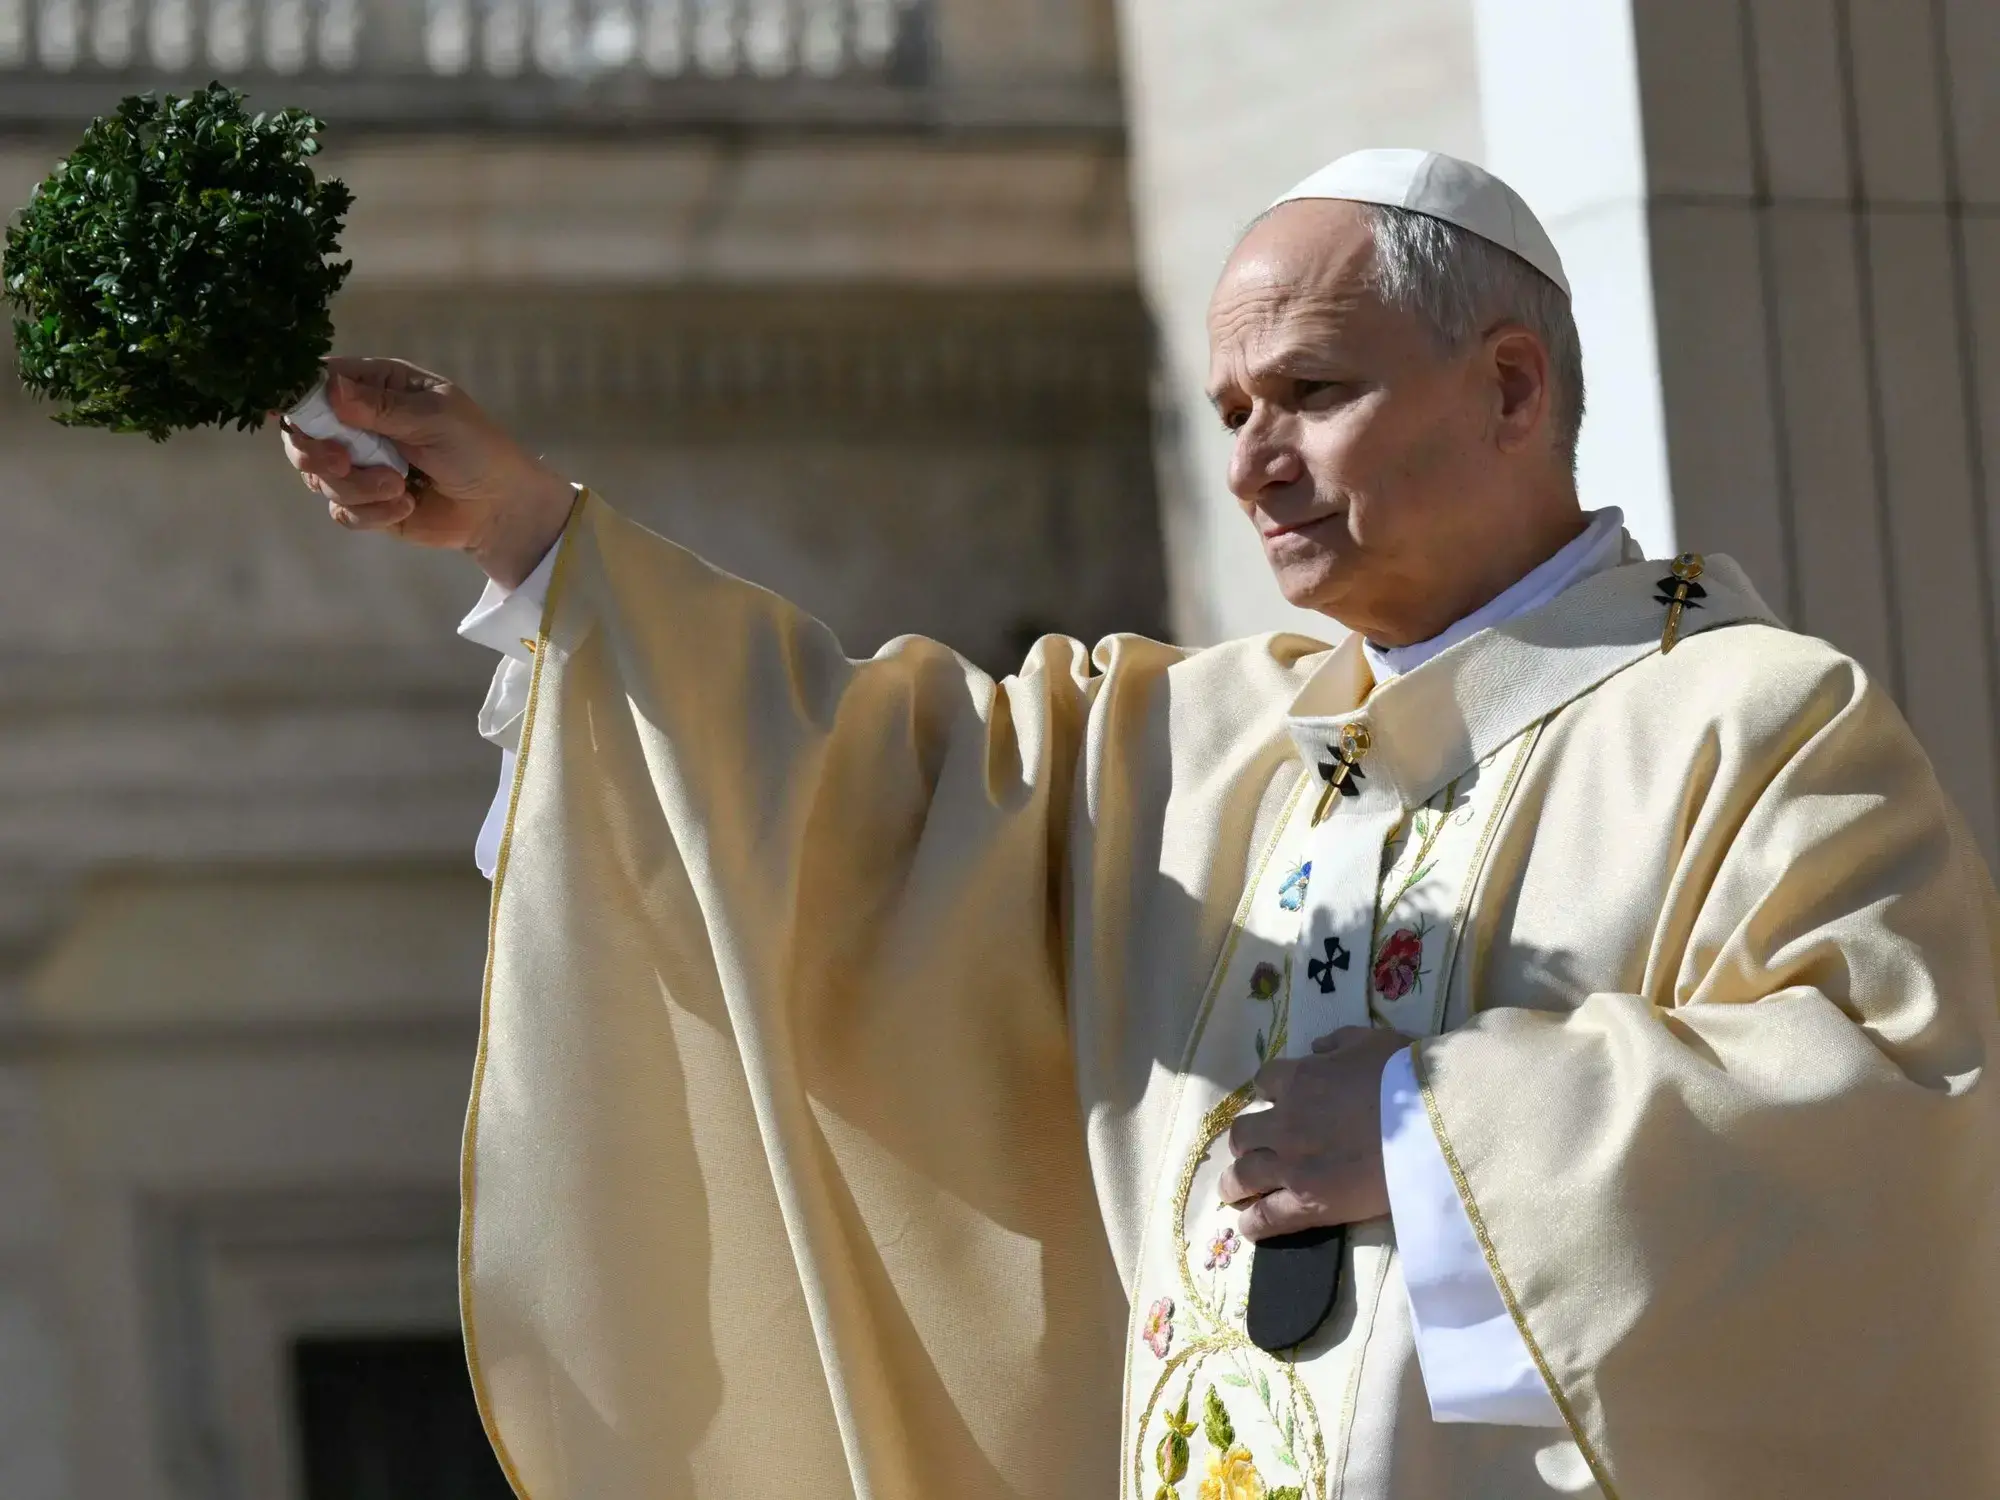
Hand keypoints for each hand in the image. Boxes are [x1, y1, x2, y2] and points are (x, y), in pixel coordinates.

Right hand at [277, 357, 577, 586]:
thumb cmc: (477, 449)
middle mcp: (360, 424)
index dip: (297, 396)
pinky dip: (370, 513)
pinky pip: (342, 511)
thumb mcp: (435, 417)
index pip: (319, 382)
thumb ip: (381, 406)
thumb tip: (329, 388)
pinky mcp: (367, 504)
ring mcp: (360, 465)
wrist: (502, 507)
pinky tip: (406, 508)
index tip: (288, 413)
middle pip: (302, 434)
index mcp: (378, 387)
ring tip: (400, 487)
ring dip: (356, 487)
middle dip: (314, 452)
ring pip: (320, 478)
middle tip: (343, 462)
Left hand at [1219, 1026, 1410, 1239]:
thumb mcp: (1371, 1041)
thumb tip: (1316, 1048)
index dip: (1268, 1092)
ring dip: (1235, 1182)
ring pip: (1243, 1174)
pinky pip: (1267, 1216)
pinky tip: (1250, 1225)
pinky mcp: (1308, 1202)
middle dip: (1245, 1142)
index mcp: (1300, 1080)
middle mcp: (1286, 1122)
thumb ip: (1337, 1042)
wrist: (1432, 1125)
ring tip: (1235, 1191)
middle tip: (1252, 1151)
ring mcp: (1293, 1164)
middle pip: (1243, 1133)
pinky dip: (1254, 1222)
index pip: (1263, 1081)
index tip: (1275, 1101)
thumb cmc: (1407, 1078)